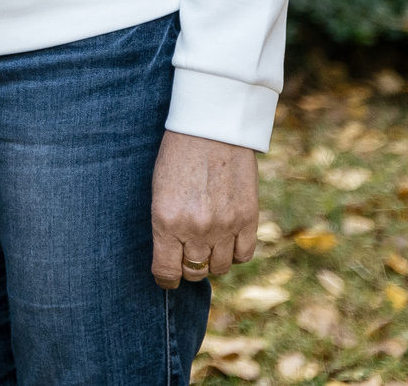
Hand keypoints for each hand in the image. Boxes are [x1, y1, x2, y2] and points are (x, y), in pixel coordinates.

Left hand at [150, 129, 257, 287]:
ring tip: (208, 242)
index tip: (166, 277)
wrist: (211, 128)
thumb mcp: (160, 191)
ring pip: (220, 267)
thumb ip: (166, 225)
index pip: (166, 272)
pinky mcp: (248, 219)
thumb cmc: (178, 156)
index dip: (165, 279)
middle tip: (187, 253)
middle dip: (188, 266)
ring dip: (212, 260)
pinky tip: (228, 239)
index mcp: (166, 221)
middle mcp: (196, 229)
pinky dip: (235, 252)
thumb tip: (172, 254)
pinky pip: (244, 255)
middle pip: (194, 271)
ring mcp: (225, 226)